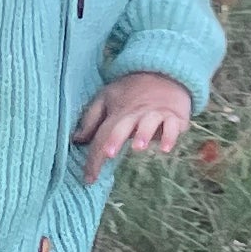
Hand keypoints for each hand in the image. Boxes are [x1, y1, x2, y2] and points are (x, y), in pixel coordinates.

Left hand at [74, 70, 193, 181]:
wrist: (163, 73)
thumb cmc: (131, 92)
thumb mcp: (106, 98)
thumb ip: (91, 120)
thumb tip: (77, 140)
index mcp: (116, 113)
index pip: (101, 135)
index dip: (94, 157)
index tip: (89, 179)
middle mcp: (134, 114)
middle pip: (122, 126)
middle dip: (114, 139)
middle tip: (108, 154)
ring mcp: (154, 114)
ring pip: (148, 123)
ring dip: (143, 134)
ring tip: (138, 147)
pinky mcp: (173, 116)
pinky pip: (172, 126)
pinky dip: (169, 136)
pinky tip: (165, 148)